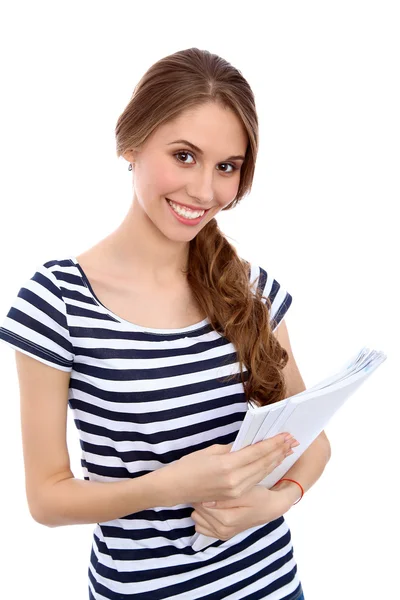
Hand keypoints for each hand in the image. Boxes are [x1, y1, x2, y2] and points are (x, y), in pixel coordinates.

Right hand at [163, 433, 298, 506]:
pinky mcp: (234, 496)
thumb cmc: (189, 465)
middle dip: (279, 451)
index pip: (257, 452)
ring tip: (287, 451)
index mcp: (227, 465)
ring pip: (261, 474)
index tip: (285, 435)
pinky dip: (265, 471)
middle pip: (263, 464)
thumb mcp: (211, 451)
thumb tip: (249, 445)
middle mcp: (234, 480)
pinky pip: (254, 481)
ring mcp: (235, 491)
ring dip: (276, 461)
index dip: (273, 443)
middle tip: (292, 441)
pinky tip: (272, 464)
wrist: (175, 488)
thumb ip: (233, 449)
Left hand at [190, 484, 292, 540]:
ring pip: (197, 519)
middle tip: (208, 487)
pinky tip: (212, 507)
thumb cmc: (258, 496)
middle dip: (200, 499)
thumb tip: (206, 501)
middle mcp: (223, 530)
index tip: (205, 483)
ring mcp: (221, 534)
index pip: (202, 505)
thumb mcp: (246, 493)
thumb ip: (226, 498)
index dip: (201, 492)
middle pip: (198, 512)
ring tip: (210, 497)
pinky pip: (201, 526)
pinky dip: (203, 516)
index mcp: (227, 520)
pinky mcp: (221, 534)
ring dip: (200, 508)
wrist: (268, 508)